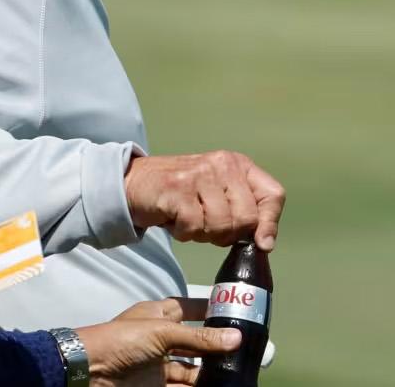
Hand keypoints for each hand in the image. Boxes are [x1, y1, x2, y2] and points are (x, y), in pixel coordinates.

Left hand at [77, 298, 240, 385]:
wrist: (91, 372)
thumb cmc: (125, 340)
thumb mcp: (162, 332)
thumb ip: (199, 338)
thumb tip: (236, 337)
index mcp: (159, 315)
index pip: (189, 308)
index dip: (209, 309)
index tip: (236, 310)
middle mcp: (162, 338)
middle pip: (194, 341)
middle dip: (216, 346)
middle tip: (245, 349)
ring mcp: (160, 365)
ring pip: (192, 368)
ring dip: (211, 371)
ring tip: (238, 372)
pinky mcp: (158, 386)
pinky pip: (184, 386)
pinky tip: (220, 386)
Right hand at [124, 151, 285, 250]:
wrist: (135, 183)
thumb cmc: (181, 194)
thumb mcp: (218, 195)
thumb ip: (245, 213)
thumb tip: (266, 244)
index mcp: (236, 164)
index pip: (273, 195)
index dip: (269, 223)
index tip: (260, 242)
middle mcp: (221, 164)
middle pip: (247, 218)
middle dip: (227, 234)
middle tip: (206, 224)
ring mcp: (199, 175)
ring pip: (221, 226)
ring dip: (202, 234)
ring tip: (188, 218)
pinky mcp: (177, 189)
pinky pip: (194, 227)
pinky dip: (184, 233)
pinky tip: (174, 219)